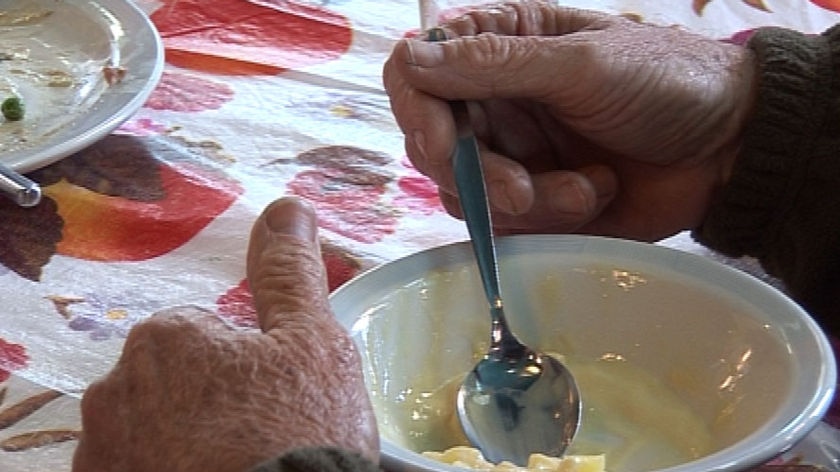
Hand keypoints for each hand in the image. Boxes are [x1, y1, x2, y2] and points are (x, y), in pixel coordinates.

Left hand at [72, 197, 378, 471]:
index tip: (274, 402)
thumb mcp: (312, 343)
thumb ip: (290, 274)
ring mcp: (104, 454)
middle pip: (174, 387)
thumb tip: (287, 208)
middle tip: (258, 439)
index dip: (248, 370)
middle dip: (210, 406)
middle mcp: (116, 391)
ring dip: (185, 447)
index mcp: (166, 338)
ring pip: (154, 435)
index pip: (207, 340)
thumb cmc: (297, 430)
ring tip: (239, 467)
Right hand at [383, 1, 755, 240]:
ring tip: (584, 188)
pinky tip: (596, 193)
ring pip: (465, 192)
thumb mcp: (580, 64)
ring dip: (522, 201)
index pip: (417, 72)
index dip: (417, 109)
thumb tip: (407, 57)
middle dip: (476, 173)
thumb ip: (492, 63)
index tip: (444, 146)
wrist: (730, 148)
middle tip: (521, 190)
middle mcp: (495, 100)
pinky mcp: (535, 200)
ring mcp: (512, 153)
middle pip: (432, 143)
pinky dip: (549, 216)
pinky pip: (505, 223)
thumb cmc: (665, 81)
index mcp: (500, 48)